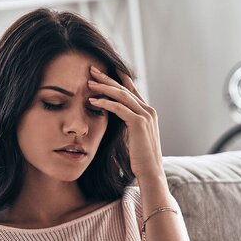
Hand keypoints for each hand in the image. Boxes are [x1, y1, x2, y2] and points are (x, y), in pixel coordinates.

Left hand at [87, 66, 163, 181]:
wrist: (151, 172)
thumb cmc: (140, 159)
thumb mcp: (133, 138)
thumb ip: (127, 125)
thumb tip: (116, 121)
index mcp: (148, 112)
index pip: (131, 90)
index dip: (118, 79)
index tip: (105, 70)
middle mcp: (148, 110)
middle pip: (125, 88)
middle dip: (107, 77)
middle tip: (92, 69)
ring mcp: (145, 115)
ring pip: (121, 95)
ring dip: (103, 87)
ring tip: (89, 82)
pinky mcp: (139, 123)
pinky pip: (119, 107)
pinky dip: (105, 103)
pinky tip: (92, 101)